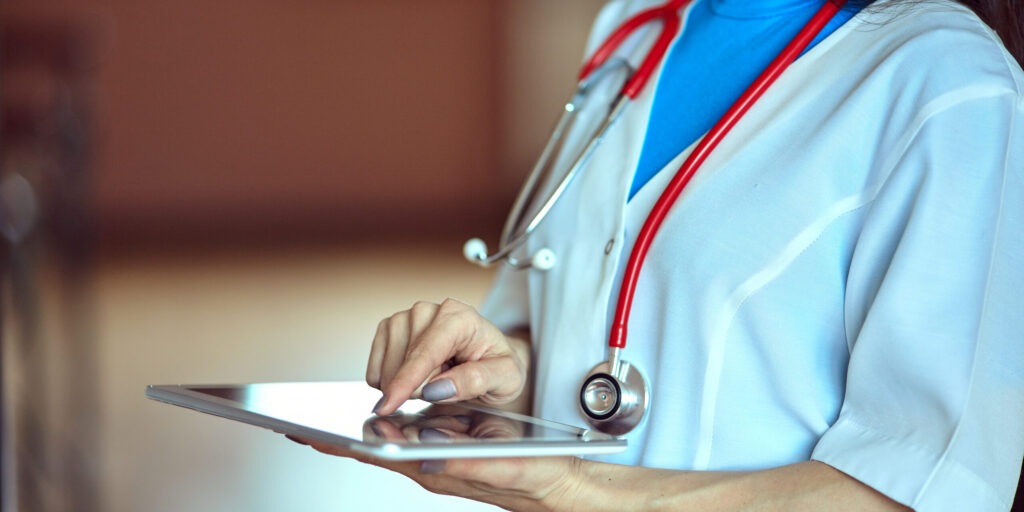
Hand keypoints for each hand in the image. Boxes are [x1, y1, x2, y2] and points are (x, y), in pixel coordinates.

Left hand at [295, 426, 581, 511]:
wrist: (557, 486)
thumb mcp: (510, 467)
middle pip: (372, 449)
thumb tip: (429, 459)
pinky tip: (376, 419)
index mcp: (436, 469)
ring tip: (325, 418)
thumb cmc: (536, 475)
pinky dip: (384, 428)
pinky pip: (404, 440)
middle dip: (335, 438)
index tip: (304, 432)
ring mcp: (434, 459)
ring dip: (357, 430)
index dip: (340, 444)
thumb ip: (473, 465)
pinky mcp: (445, 452)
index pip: (376, 456)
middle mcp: (428, 464)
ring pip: (385, 443)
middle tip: (298, 424)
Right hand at [367, 298, 529, 414]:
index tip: (389, 404)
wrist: (489, 357)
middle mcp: (430, 310)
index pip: (426, 353)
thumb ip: (475, 381)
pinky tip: (414, 378)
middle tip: (449, 384)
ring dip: (407, 386)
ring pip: (387, 367)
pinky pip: (375, 369)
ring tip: (436, 377)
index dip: (406, 381)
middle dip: (421, 388)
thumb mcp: (506, 378)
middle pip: (405, 363)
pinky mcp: (389, 328)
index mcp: (460, 317)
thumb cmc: (498, 366)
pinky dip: (389, 383)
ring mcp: (406, 316)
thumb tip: (437, 388)